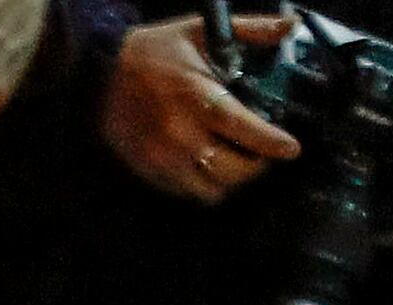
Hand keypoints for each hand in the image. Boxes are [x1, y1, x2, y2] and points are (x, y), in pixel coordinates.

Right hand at [103, 12, 302, 199]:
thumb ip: (250, 29)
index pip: (242, 128)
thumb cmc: (156, 51)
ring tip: (237, 164)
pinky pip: (186, 192)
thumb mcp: (202, 31)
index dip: (271, 142)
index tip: (292, 149)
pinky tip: (209, 168)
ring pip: (211, 189)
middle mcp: (180, 134)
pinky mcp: (148, 171)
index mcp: (196, 96)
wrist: (100, 74)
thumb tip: (291, 25)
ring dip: (231, 181)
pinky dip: (204, 185)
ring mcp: (162, 158)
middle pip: (232, 169)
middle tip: (263, 154)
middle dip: (256, 165)